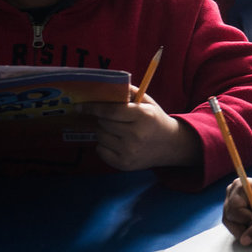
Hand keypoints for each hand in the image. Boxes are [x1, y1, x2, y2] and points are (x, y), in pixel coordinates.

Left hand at [83, 95, 198, 171]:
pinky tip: (117, 143)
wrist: (170, 145)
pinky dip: (104, 145)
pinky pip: (100, 151)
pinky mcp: (124, 164)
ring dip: (103, 131)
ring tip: (117, 131)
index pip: (111, 111)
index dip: (93, 107)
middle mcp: (137, 135)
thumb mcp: (147, 102)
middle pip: (103, 123)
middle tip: (112, 119)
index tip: (80, 106)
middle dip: (102, 119)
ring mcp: (130, 151)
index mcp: (144, 116)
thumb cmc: (154, 120)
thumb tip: (105, 87)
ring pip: (100, 137)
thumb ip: (128, 92)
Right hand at [222, 176, 251, 244]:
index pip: (235, 211)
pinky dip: (245, 228)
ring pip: (230, 223)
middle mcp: (231, 192)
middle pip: (230, 218)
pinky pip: (233, 224)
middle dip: (247, 227)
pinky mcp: (232, 209)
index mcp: (239, 186)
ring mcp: (230, 201)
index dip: (247, 220)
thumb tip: (244, 241)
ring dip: (246, 229)